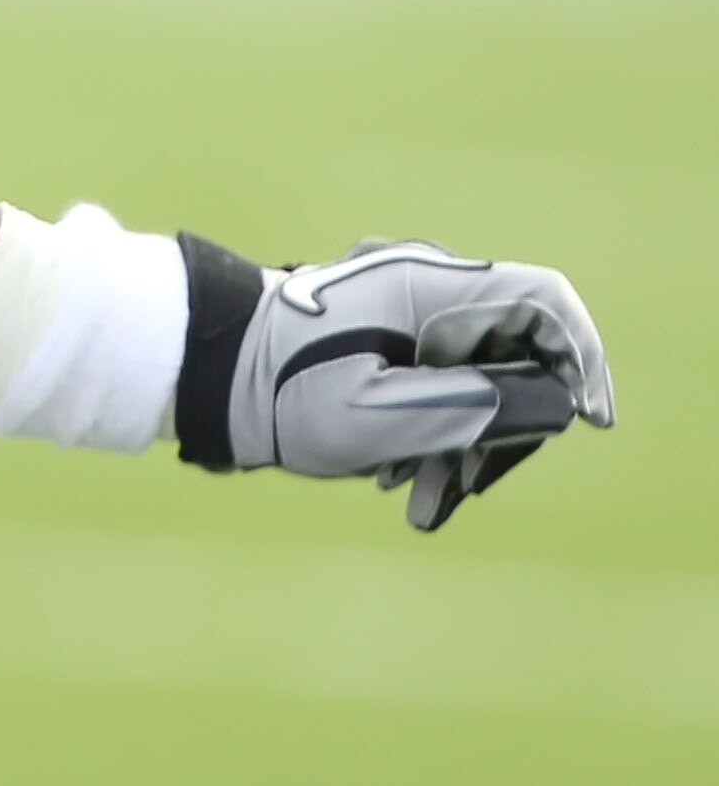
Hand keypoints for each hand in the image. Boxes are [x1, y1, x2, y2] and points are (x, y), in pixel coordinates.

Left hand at [181, 236, 614, 529]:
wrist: (196, 373)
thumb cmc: (280, 392)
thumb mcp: (385, 416)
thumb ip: (477, 409)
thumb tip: (553, 403)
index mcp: (429, 285)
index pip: (545, 300)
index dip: (582, 359)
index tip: (589, 421)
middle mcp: (420, 283)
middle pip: (511, 348)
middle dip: (502, 426)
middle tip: (466, 490)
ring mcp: (397, 306)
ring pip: (469, 371)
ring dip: (459, 439)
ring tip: (418, 502)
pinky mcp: (376, 333)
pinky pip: (430, 375)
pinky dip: (426, 426)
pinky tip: (395, 478)